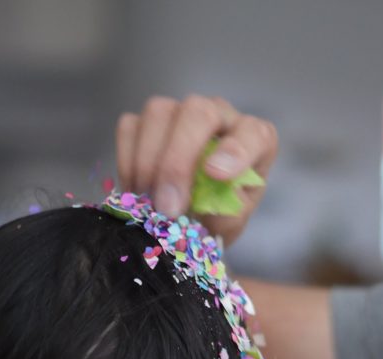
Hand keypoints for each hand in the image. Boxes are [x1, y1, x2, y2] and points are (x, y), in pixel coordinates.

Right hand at [115, 95, 277, 245]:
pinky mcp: (147, 121)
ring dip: (149, 162)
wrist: (195, 218)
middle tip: (168, 206)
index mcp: (254, 138)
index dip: (234, 151)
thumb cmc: (221, 214)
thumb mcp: (231, 221)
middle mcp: (220, 115)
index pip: (252, 133)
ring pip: (159, 113)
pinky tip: (137, 191)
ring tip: (151, 203)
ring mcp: (181, 113)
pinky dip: (128, 162)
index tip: (216, 177)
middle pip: (198, 112)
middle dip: (178, 160)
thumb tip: (203, 203)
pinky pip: (130, 127)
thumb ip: (224, 211)